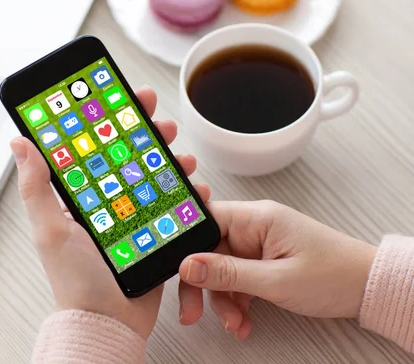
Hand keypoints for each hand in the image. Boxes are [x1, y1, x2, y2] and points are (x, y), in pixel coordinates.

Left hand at [11, 86, 210, 339]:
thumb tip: (19, 142)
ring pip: (154, 175)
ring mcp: (134, 216)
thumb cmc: (76, 282)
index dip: (109, 121)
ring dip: (170, 158)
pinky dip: (186, 191)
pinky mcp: (156, 231)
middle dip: (146, 132)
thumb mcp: (50, 230)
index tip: (121, 96)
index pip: (94, 148)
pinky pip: (173, 204)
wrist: (109, 322)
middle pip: (129, 156)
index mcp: (81, 197)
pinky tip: (194, 185)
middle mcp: (108, 202)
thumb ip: (37, 187)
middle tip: (158, 117)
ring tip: (181, 152)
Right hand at [177, 200, 376, 338]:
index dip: (184, 242)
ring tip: (234, 324)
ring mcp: (257, 246)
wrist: (368, 288)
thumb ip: (228, 273)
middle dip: (200, 283)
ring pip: (220, 270)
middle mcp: (253, 227)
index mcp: (256, 217)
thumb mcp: (276, 280)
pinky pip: (236, 280)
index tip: (173, 269)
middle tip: (192, 313)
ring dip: (221, 300)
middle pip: (208, 250)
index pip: (205, 219)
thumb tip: (188, 266)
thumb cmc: (333, 275)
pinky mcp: (262, 262)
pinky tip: (244, 321)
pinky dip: (236, 303)